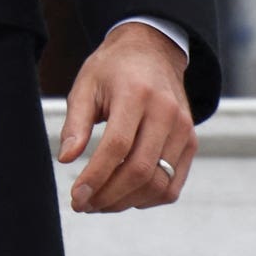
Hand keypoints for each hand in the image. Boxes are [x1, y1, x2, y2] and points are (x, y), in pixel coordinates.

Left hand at [56, 20, 195, 212]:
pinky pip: (173, 186)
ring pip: (158, 183)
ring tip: (99, 202)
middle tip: (83, 205)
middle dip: (108, 196)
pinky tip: (125, 196)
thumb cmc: (113, 69)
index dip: (95, 177)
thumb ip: (75, 123)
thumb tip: (65, 159)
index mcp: (136, 93)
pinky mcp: (190, 142)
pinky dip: (148, 199)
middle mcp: (166, 112)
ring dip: (126, 202)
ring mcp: (183, 129)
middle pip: (139, 170)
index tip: (76, 196)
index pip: (117, 146)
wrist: (153, 50)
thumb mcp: (86, 85)